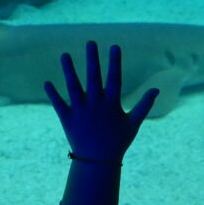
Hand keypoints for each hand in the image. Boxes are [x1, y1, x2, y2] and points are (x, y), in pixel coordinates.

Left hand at [44, 41, 159, 163]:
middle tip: (90, 42)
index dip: (115, 62)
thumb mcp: (133, 123)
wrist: (98, 162)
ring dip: (69, 71)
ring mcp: (80, 111)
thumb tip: (157, 89)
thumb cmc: (118, 141)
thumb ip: (144, 105)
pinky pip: (59, 104)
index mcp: (111, 104)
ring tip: (64, 55)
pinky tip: (46, 82)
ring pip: (73, 87)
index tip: (114, 46)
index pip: (114, 79)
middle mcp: (95, 105)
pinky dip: (53, 94)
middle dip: (92, 59)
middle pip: (93, 78)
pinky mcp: (67, 119)